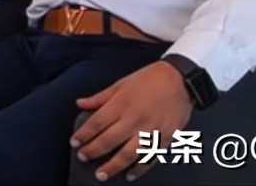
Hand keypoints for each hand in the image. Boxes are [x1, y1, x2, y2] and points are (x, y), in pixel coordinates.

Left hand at [70, 61, 192, 181]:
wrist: (181, 79)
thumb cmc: (150, 79)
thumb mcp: (121, 83)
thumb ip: (100, 97)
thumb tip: (80, 104)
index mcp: (122, 104)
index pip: (97, 122)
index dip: (83, 134)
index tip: (75, 143)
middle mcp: (135, 119)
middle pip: (109, 140)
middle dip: (93, 151)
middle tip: (83, 158)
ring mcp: (151, 130)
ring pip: (129, 153)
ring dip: (113, 166)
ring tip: (101, 175)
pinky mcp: (165, 138)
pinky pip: (151, 157)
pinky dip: (140, 168)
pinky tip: (130, 175)